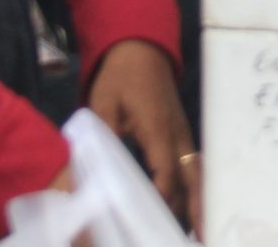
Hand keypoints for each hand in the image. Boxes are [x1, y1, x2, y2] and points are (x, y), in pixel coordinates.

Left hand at [84, 38, 195, 226]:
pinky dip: (196, 187)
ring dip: (199, 201)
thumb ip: (93, 140)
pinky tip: (194, 207)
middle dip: (193, 208)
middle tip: (196, 236)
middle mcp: (177, 134)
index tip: (152, 220)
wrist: (142, 48)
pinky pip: (193, 165)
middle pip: (190, 176)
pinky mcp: (182, 134)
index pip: (164, 168)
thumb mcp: (102, 104)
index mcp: (157, 127)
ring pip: (197, 172)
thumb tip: (76, 177)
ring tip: (201, 232)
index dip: (161, 195)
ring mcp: (184, 134)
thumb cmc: (120, 75)